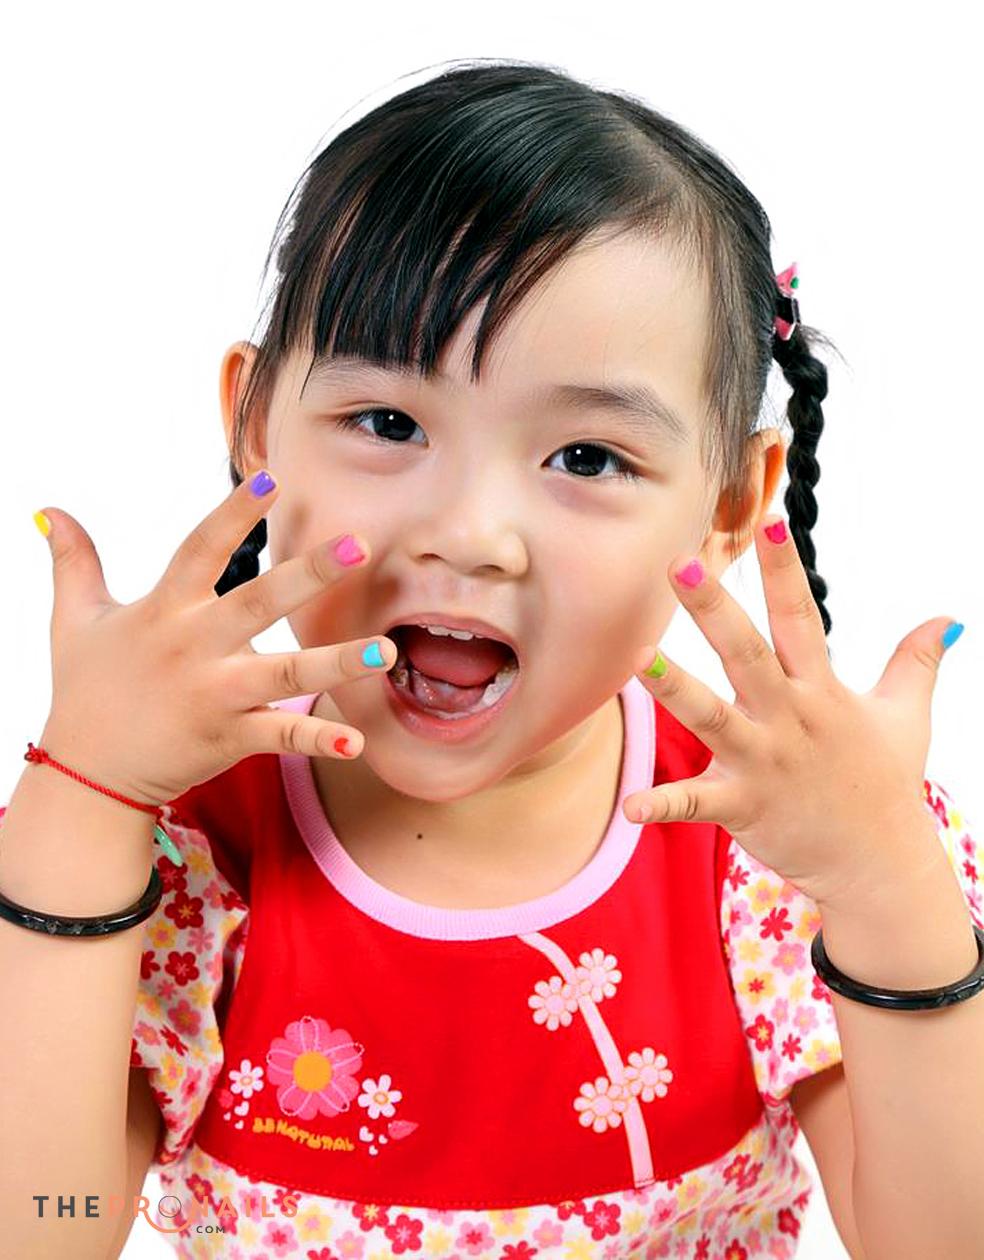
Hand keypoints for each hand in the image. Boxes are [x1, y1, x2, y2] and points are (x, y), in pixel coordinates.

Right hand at [35, 472, 397, 809]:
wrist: (88, 775)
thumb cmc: (86, 690)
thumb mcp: (73, 621)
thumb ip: (73, 562)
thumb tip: (50, 510)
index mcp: (164, 610)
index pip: (201, 549)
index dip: (234, 514)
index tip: (272, 479)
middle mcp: (194, 647)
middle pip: (258, 601)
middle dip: (311, 574)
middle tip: (359, 545)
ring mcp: (214, 694)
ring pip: (285, 672)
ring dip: (337, 662)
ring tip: (386, 650)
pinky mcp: (228, 737)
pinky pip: (281, 736)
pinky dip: (318, 741)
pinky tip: (356, 741)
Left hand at [623, 515, 959, 909]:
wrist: (879, 865)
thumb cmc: (884, 783)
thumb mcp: (906, 715)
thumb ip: (916, 662)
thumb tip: (947, 619)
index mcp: (821, 690)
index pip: (801, 618)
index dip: (784, 571)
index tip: (768, 521)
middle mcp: (789, 718)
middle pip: (747, 654)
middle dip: (715, 608)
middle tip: (682, 561)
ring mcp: (764, 762)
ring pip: (711, 718)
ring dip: (675, 688)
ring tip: (637, 659)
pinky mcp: (744, 806)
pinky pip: (697, 803)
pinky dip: (664, 804)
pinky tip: (630, 805)